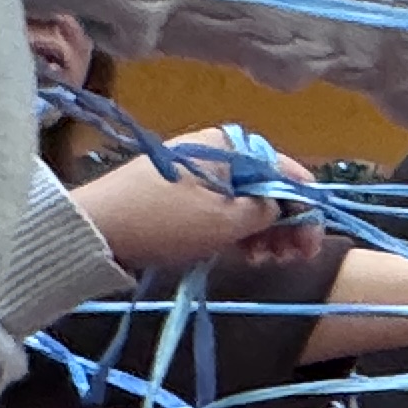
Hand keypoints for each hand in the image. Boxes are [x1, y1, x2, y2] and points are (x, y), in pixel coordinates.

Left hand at [69, 131, 318, 275]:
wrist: (96, 230)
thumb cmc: (167, 221)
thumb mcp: (229, 220)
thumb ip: (271, 210)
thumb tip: (289, 208)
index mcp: (230, 146)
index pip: (287, 172)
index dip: (307, 210)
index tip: (311, 246)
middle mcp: (217, 151)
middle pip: (269, 187)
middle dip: (286, 224)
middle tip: (290, 259)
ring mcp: (198, 173)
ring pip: (248, 202)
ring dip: (265, 233)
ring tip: (263, 261)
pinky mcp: (182, 195)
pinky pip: (225, 210)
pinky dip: (240, 232)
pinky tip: (244, 255)